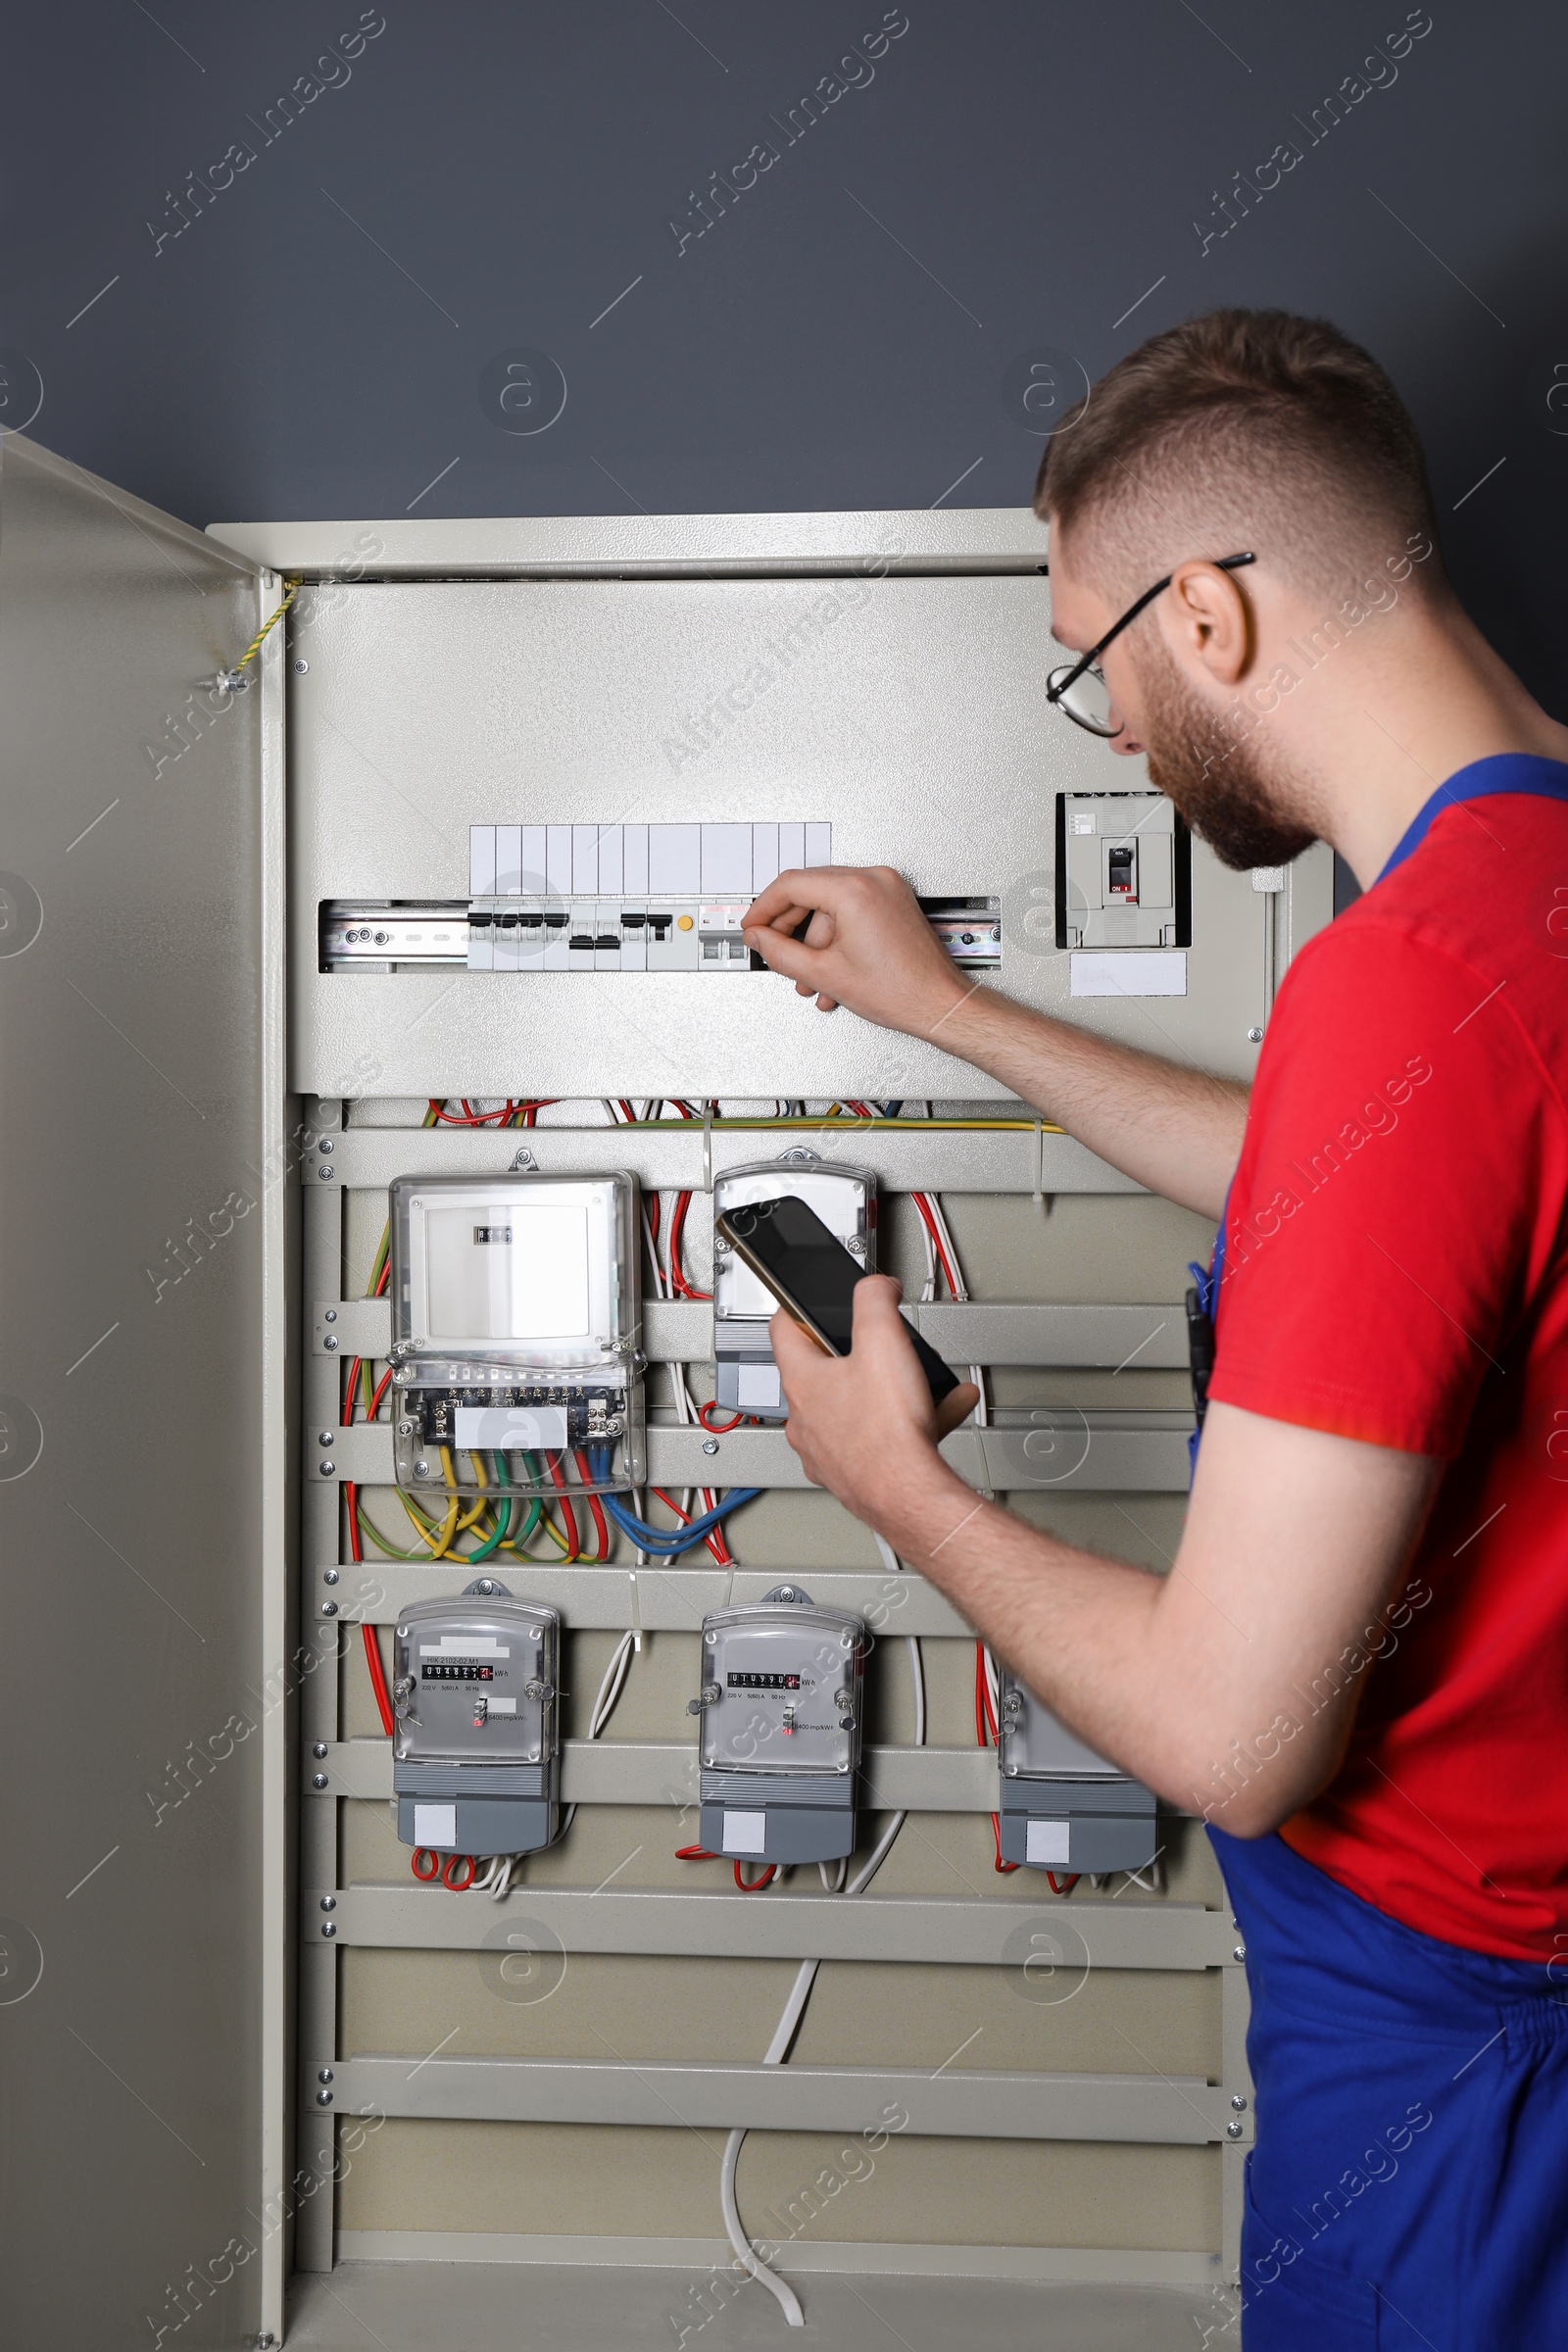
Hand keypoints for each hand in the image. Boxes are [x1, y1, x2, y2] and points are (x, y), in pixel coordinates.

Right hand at [743, 865, 974, 1036]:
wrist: (939, 1003)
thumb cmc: (901, 991)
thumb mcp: (824, 973)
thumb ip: (780, 953)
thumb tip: (759, 939)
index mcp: (855, 889)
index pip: (791, 885)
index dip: (763, 909)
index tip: (752, 927)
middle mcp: (874, 880)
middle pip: (809, 892)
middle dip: (788, 929)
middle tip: (772, 950)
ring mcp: (887, 888)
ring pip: (829, 906)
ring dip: (813, 943)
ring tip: (810, 978)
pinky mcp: (893, 901)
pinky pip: (850, 911)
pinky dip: (836, 938)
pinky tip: (830, 970)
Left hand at [771, 1275, 979, 1522]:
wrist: (907, 1496)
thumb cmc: (886, 1433)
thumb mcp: (883, 1340)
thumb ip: (875, 1300)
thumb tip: (875, 1286)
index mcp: (803, 1381)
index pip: (783, 1330)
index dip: (797, 1308)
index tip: (808, 1303)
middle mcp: (806, 1418)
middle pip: (823, 1372)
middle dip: (858, 1355)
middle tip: (880, 1346)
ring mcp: (826, 1450)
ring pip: (855, 1407)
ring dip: (889, 1391)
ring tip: (922, 1384)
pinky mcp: (851, 1474)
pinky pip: (877, 1438)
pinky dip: (907, 1424)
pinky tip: (942, 1412)